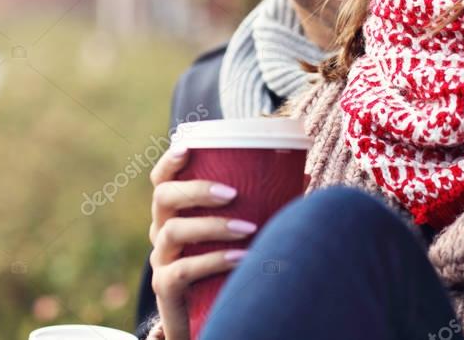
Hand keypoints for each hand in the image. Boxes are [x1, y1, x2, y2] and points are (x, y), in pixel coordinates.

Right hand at [148, 145, 253, 339]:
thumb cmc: (226, 262)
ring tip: (248, 228)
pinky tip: (240, 258)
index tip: (189, 147)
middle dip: (197, 190)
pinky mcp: (164, 287)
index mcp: (176, 211)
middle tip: (233, 193)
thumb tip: (303, 174)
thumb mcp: (240, 231)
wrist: (210, 316)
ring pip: (173, 231)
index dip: (170, 161)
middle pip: (163, 197)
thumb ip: (264, 203)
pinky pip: (182, 270)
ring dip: (213, 225)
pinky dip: (213, 261)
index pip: (162, 179)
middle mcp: (161, 230)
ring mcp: (160, 259)